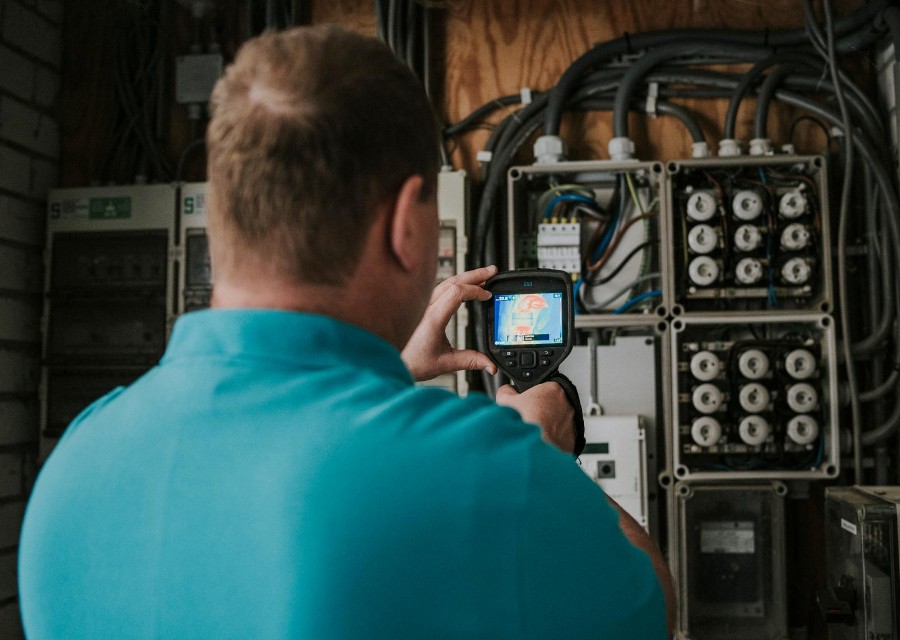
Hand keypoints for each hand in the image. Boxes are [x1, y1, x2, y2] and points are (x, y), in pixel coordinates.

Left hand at [402, 265, 498, 381]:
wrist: (390, 362)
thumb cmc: (411, 362)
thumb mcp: (445, 364)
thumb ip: (470, 361)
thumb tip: (490, 365)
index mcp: (433, 317)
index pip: (457, 292)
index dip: (475, 290)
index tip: (487, 295)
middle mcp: (426, 307)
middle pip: (453, 281)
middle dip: (475, 274)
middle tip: (492, 270)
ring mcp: (422, 305)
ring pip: (446, 282)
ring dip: (465, 278)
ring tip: (482, 276)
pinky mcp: (421, 307)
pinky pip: (440, 289)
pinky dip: (455, 284)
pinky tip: (464, 287)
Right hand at [496, 381, 574, 453]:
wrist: (531, 449)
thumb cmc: (523, 424)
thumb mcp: (504, 400)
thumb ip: (506, 391)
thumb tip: (507, 390)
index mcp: (553, 390)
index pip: (544, 387)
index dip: (533, 395)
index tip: (526, 402)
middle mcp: (566, 405)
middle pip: (551, 405)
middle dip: (541, 410)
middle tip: (528, 417)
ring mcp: (571, 423)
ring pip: (557, 422)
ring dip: (547, 425)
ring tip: (532, 431)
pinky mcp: (571, 441)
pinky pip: (561, 438)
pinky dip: (552, 440)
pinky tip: (540, 441)